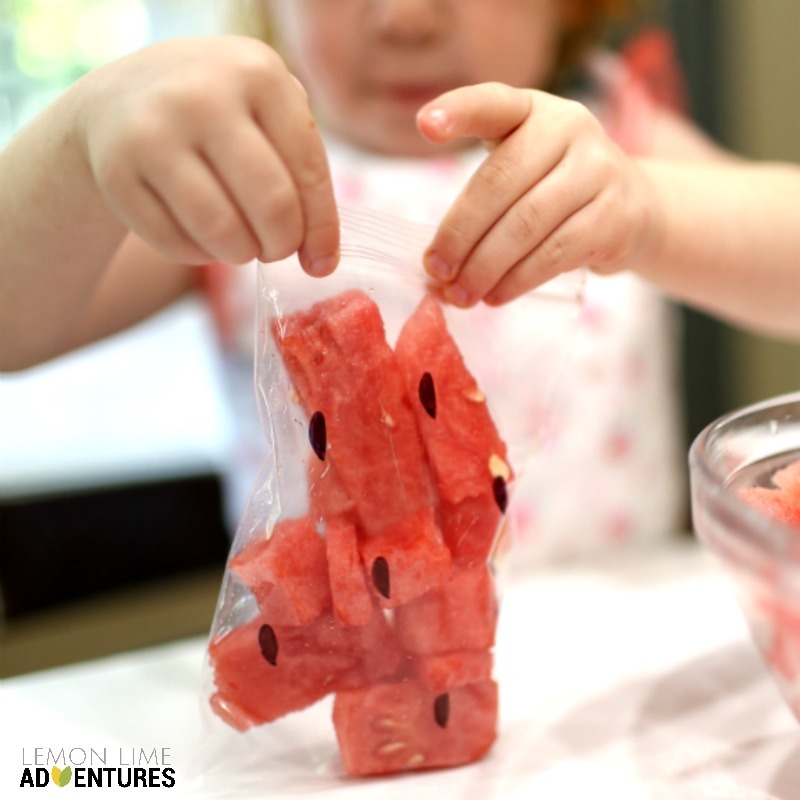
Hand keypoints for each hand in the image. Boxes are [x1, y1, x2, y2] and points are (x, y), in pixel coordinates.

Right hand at [76, 36, 338, 273]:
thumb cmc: (219, 117)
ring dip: (241, 254)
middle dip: (281, 245)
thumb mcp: (267, 112)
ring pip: (223, 232)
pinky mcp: (115, 172)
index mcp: (258, 72)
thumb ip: (304, 171)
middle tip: (275, 249)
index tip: (321, 263)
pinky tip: (200, 234)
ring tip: (242, 244)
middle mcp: (202, 94)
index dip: (321, 230)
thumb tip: (322, 260)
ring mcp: (152, 130)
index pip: (309, 171)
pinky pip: (178, 245)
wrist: (120, 101)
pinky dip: (199, 255)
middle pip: (272, 206)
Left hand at [417, 83, 655, 304]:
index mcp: (533, 110)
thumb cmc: (556, 191)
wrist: (635, 209)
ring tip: (461, 295)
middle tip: (437, 271)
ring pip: (525, 225)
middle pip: (499, 183)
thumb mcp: (522, 172)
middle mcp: (570, 128)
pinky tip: (495, 296)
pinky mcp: (615, 216)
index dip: (459, 111)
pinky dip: (517, 280)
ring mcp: (599, 169)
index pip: (493, 103)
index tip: (425, 125)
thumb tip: (438, 264)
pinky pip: (554, 254)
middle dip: (460, 234)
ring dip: (485, 267)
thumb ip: (480, 200)